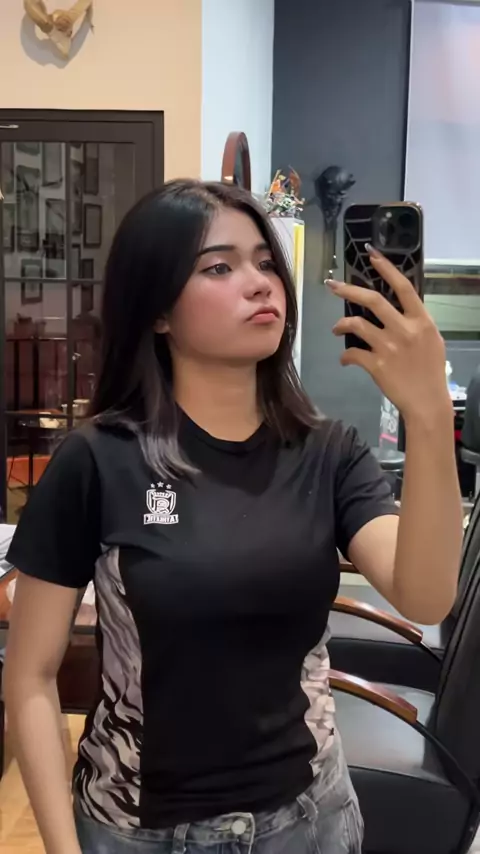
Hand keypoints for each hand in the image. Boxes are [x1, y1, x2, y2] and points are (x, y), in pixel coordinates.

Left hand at [326, 246, 449, 423]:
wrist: (427, 402)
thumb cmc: (431, 371)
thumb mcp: (432, 340)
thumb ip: (415, 323)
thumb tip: (397, 311)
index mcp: (421, 321)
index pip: (403, 287)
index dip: (386, 269)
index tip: (371, 255)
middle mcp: (405, 330)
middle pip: (373, 301)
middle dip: (349, 290)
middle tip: (332, 285)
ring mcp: (389, 347)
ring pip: (356, 325)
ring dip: (340, 324)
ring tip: (335, 329)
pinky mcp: (376, 365)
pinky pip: (352, 353)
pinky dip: (345, 355)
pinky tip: (345, 359)